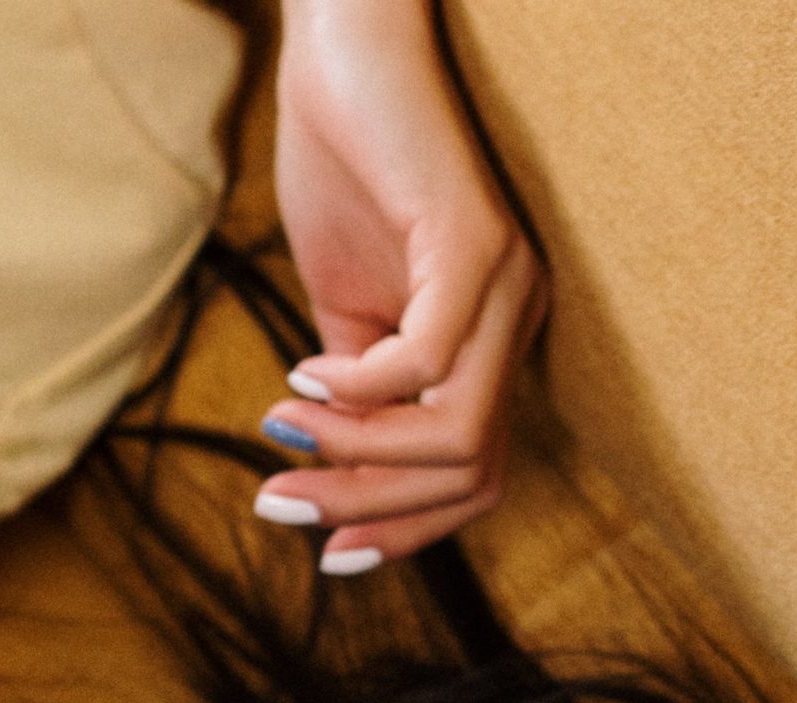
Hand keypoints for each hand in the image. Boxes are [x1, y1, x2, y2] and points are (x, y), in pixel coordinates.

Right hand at [261, 0, 546, 568]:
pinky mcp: (472, 242)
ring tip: (284, 431)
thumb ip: (350, 390)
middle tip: (277, 501)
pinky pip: (427, 359)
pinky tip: (302, 374)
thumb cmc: (342, 169)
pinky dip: (360, 388)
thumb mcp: (339, 309)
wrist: (344, 56)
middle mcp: (519, 317)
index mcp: (490, 340)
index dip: (407, 532)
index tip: (325, 552)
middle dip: (368, 508)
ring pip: (458, 433)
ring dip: (357, 455)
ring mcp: (506, 282)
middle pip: (470, 472)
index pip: (477, 478)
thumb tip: (321, 474)